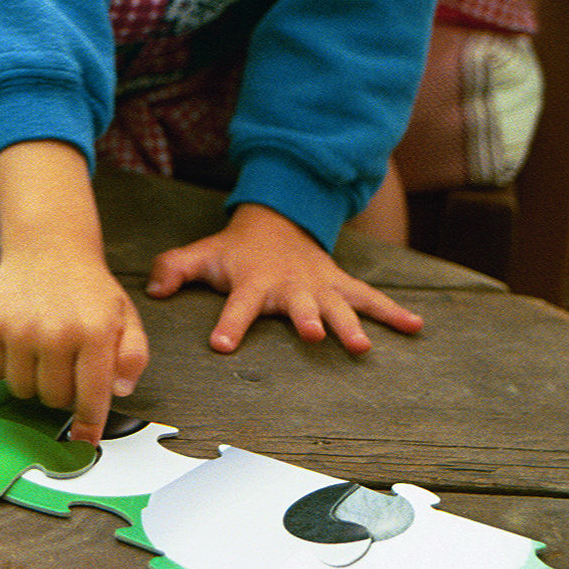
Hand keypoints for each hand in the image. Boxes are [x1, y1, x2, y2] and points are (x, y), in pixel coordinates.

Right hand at [0, 139, 149, 444]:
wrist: (48, 245)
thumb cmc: (88, 288)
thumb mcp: (125, 315)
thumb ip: (133, 355)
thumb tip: (118, 391)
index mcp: (94, 332)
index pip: (91, 396)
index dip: (88, 424)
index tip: (84, 442)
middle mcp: (56, 332)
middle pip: (53, 400)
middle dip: (61, 392)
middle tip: (65, 366)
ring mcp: (19, 329)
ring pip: (22, 391)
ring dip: (33, 382)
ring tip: (43, 353)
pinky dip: (4, 369)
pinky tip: (19, 345)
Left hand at [145, 202, 422, 355]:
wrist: (278, 222)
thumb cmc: (238, 250)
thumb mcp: (203, 255)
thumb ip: (175, 269)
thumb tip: (152, 289)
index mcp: (253, 282)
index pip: (237, 305)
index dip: (229, 323)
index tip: (222, 343)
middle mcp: (290, 286)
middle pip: (299, 305)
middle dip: (307, 319)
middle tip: (314, 334)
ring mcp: (319, 285)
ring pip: (338, 305)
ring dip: (350, 324)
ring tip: (364, 346)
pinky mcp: (341, 285)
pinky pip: (370, 298)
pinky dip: (394, 312)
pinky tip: (416, 327)